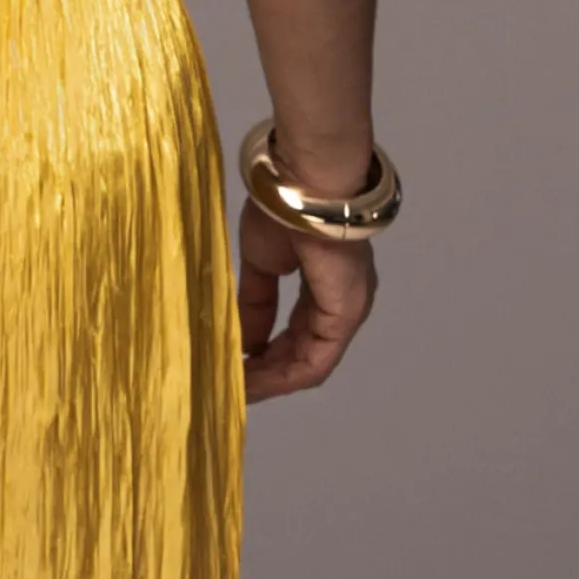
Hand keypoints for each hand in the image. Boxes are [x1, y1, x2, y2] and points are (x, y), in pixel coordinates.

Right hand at [237, 201, 375, 401]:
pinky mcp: (344, 318)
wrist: (302, 188)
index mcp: (327, 284)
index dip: (266, 353)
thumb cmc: (283, 211)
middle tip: (231, 385)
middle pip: (304, 352)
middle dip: (267, 372)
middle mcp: (342, 302)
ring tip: (236, 390)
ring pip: (309, 363)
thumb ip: (256, 304)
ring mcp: (348, 311)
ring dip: (271, 380)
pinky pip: (313, 363)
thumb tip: (244, 340)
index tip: (234, 365)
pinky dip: (282, 378)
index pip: (298, 330)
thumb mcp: (262, 263)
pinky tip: (252, 383)